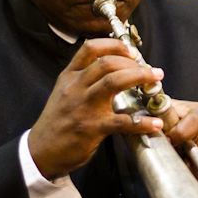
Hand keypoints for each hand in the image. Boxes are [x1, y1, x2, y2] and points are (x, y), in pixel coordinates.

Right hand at [28, 38, 164, 178]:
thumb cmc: (59, 121)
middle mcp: (75, 87)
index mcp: (69, 77)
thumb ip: (85, 78)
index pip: (90, 49)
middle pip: (107, 63)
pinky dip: (142, 122)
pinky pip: (122, 122)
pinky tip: (155, 124)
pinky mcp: (92, 128)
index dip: (115, 45)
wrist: (41, 151)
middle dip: (134, 63)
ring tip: (156, 80)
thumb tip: (115, 68)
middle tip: (152, 70)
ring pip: (113, 82)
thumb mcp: (65, 92)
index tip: (132, 51)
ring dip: (139, 77)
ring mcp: (84, 107)